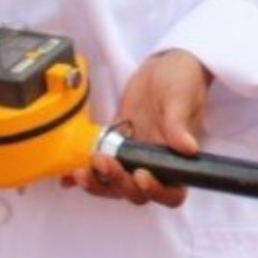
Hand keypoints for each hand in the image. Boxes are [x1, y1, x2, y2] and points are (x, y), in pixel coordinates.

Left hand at [64, 49, 212, 209]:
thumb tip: (189, 148)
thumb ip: (180, 124)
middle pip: (136, 191)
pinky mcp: (117, 145)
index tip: (141, 175)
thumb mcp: (182, 97)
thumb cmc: (183, 78)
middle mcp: (156, 162)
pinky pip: (100, 166)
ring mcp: (135, 155)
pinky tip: (69, 176)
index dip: (156, 191)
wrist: (165, 64)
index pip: (171, 192)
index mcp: (177, 157)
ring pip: (115, 184)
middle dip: (118, 183)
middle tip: (105, 160)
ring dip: (98, 183)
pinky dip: (84, 175)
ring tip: (83, 170)